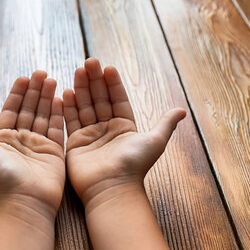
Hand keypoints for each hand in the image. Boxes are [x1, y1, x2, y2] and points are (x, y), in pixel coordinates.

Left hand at [0, 71, 64, 219]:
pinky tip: (61, 98)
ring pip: (43, 116)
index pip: (11, 111)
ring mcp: (38, 146)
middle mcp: (20, 141)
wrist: (23, 201)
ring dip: (47, 98)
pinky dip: (58, 114)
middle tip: (41, 73)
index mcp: (2, 140)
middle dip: (35, 91)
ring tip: (52, 80)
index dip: (17, 94)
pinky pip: (57, 129)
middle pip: (29, 110)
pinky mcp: (54, 153)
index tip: (24, 78)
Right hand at [63, 58, 185, 210]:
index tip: (108, 68)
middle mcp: (107, 130)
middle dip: (95, 80)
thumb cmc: (135, 165)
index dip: (113, 84)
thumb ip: (165, 123)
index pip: (117, 100)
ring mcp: (91, 136)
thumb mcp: (155, 141)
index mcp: (125, 127)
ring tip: (79, 70)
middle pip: (100, 99)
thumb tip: (182, 110)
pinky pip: (71, 121)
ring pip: (85, 107)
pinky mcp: (76, 144)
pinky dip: (69, 107)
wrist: (113, 187)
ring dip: (81, 88)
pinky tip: (66, 91)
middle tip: (90, 62)